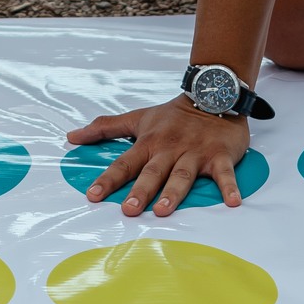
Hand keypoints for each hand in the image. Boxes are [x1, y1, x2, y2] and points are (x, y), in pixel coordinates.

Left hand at [68, 96, 248, 216]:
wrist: (213, 94)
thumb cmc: (173, 114)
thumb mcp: (138, 118)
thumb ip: (105, 128)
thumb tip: (71, 136)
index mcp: (149, 143)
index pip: (124, 163)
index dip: (108, 179)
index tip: (93, 196)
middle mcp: (170, 149)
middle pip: (152, 172)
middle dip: (140, 191)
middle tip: (128, 210)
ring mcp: (195, 153)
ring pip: (182, 175)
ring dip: (173, 192)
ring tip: (163, 210)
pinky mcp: (219, 155)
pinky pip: (224, 174)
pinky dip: (229, 187)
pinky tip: (232, 202)